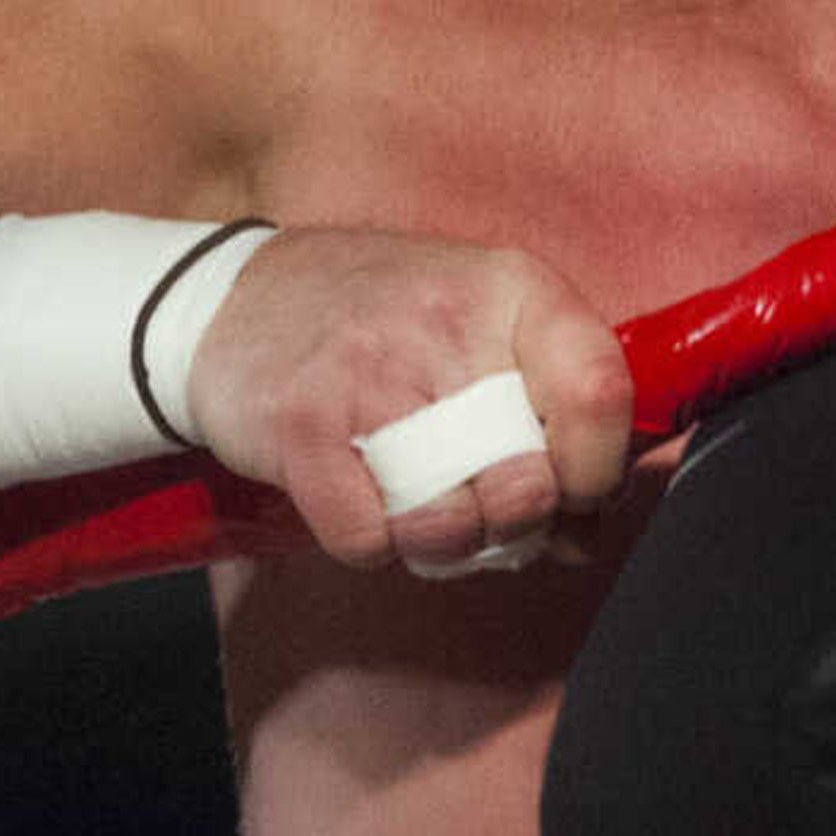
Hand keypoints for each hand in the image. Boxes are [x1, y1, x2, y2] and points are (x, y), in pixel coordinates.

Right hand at [182, 228, 632, 572]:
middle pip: (529, 482)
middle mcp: (447, 325)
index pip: (601, 393)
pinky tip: (366, 501)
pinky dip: (375, 543)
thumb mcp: (486, 330)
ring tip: (429, 509)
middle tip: (489, 509)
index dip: (599, 472)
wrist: (234, 297)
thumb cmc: (385, 325)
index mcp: (515, 292)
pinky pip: (368, 538)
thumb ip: (551, 415)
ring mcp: (368, 375)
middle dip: (518, 525)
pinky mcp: (299, 427)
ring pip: (451, 523)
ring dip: (446, 543)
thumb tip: (583, 532)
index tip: (576, 492)